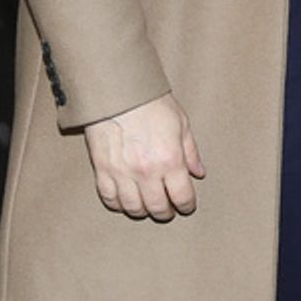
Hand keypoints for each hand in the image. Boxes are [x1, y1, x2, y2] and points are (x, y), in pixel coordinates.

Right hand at [84, 93, 204, 220]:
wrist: (117, 89)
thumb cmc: (151, 102)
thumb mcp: (181, 122)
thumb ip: (190, 151)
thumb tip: (198, 173)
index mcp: (170, 160)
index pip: (182, 197)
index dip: (186, 206)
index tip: (186, 206)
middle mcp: (146, 171)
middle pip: (157, 208)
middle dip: (165, 212)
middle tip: (167, 210)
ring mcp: (122, 172)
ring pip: (133, 208)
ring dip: (142, 211)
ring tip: (146, 206)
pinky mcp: (102, 169)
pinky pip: (109, 198)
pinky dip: (118, 204)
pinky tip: (124, 200)